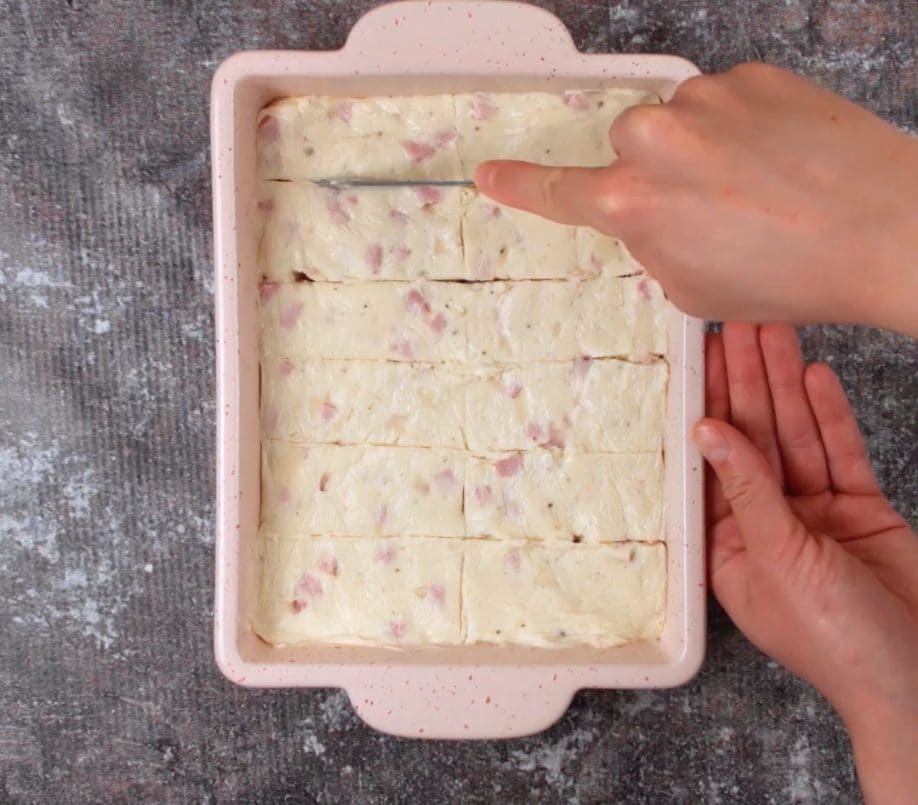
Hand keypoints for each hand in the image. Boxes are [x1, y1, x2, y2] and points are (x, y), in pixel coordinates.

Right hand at [475, 64, 917, 335]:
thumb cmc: (790, 276)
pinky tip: (778, 158)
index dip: (518, 184)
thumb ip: (650, 244)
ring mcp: (704, 100)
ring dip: (697, 147)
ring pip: (674, 119)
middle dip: (651, 171)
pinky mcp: (751, 75)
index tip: (486, 172)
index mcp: (634, 203)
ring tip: (754, 184)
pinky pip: (722, 99)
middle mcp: (656, 141)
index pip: (556, 191)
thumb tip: (650, 214)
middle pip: (625, 146)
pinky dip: (739, 126)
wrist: (884, 228)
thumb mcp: (693, 288)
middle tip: (705, 206)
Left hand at [697, 322, 917, 803]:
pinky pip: (839, 453)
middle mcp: (764, 522)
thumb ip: (747, 489)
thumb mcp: (778, 559)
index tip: (698, 358)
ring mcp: (813, 513)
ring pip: (795, 437)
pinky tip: (814, 376)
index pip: (710, 461)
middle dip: (745, 382)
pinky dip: (829, 415)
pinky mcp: (858, 508)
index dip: (705, 406)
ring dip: (783, 386)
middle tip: (737, 324)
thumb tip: (706, 430)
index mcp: (726, 544)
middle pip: (752, 439)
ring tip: (772, 330)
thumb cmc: (836, 640)